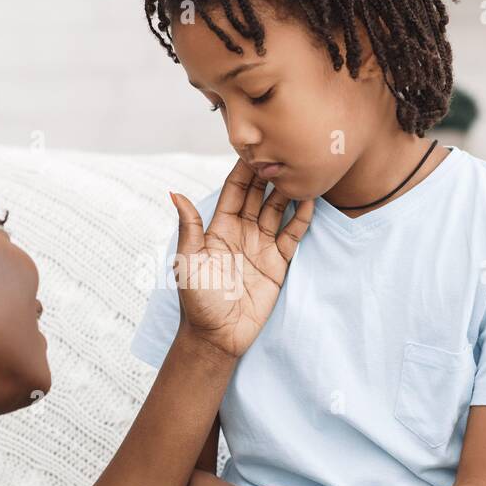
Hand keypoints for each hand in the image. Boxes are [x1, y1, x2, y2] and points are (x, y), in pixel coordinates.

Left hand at [170, 158, 313, 358]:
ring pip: (278, 210)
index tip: (255, 148)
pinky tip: (311, 199)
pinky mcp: (278, 262)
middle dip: (270, 173)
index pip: (235, 190)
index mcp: (219, 228)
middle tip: (284, 149)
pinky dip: (302, 217)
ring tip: (301, 169)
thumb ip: (189, 227)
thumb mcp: (189, 262)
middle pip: (259, 195)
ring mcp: (261, 246)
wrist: (217, 336)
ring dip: (288, 191)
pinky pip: (292, 234)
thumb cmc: (197, 301)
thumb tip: (174, 193)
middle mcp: (242, 232)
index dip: (245, 170)